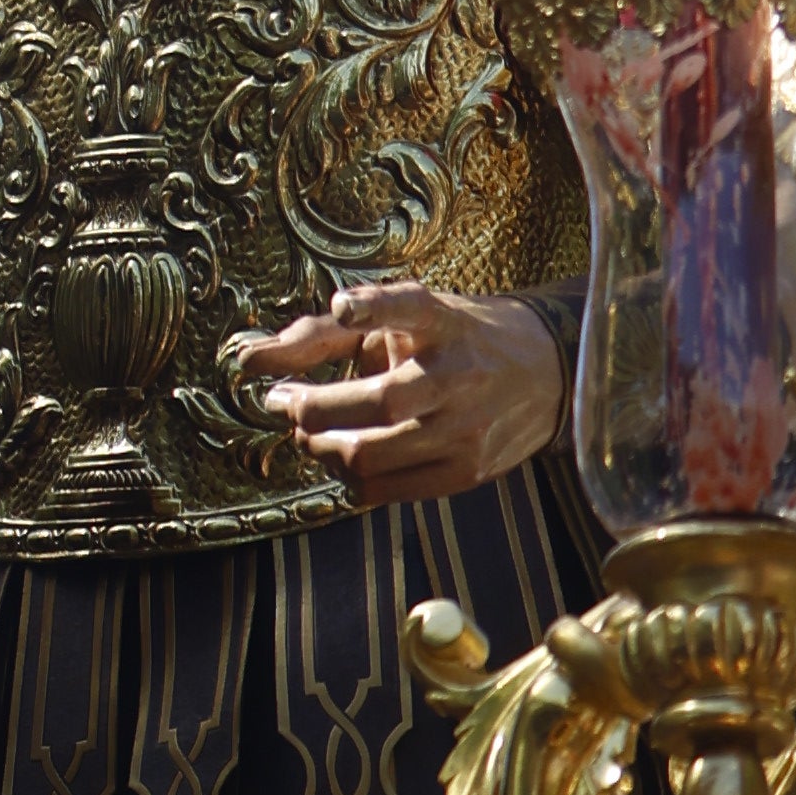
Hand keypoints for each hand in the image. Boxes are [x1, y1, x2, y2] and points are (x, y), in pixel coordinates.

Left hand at [225, 279, 564, 505]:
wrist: (543, 374)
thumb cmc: (451, 339)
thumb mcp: (399, 317)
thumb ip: (323, 333)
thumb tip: (252, 359)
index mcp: (443, 322)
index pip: (411, 308)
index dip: (376, 308)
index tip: (343, 305)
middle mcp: (458, 375)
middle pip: (377, 402)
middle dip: (312, 407)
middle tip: (282, 400)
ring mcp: (466, 429)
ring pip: (373, 454)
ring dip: (321, 446)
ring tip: (307, 430)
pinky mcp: (467, 472)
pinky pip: (388, 489)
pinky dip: (348, 477)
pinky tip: (338, 455)